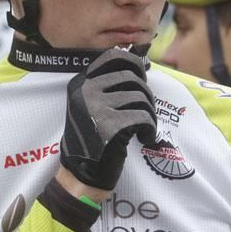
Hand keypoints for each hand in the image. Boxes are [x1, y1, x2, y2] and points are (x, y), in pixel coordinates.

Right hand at [60, 48, 156, 189]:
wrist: (82, 174)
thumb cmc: (92, 138)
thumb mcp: (89, 105)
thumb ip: (107, 86)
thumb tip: (141, 65)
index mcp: (80, 83)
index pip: (112, 57)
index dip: (134, 63)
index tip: (142, 76)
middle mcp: (85, 91)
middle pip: (131, 77)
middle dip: (146, 92)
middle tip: (145, 109)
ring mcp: (96, 108)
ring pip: (140, 97)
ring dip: (150, 113)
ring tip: (145, 126)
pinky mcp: (110, 126)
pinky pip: (144, 117)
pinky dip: (150, 128)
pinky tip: (145, 137)